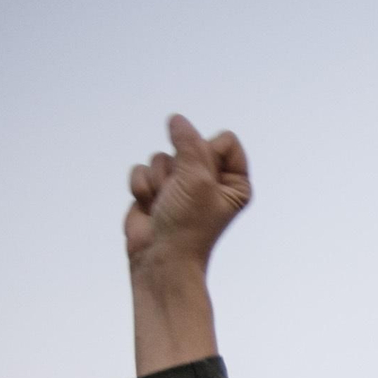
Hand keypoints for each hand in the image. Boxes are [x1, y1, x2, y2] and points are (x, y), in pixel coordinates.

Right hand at [126, 114, 250, 271]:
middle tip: (181, 195)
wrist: (160, 258)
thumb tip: (177, 119)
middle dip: (178, 168)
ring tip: (165, 204)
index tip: (203, 180)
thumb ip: (189, 143)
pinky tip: (150, 207)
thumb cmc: (187, 225)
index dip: (207, 153)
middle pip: (189, 144)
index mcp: (234, 182)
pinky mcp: (156, 190)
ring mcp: (181, 185)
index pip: (224, 141)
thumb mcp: (196, 178)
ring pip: (162, 156)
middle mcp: (210, 182)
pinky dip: (142, 187)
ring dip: (158, 180)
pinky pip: (143, 168)